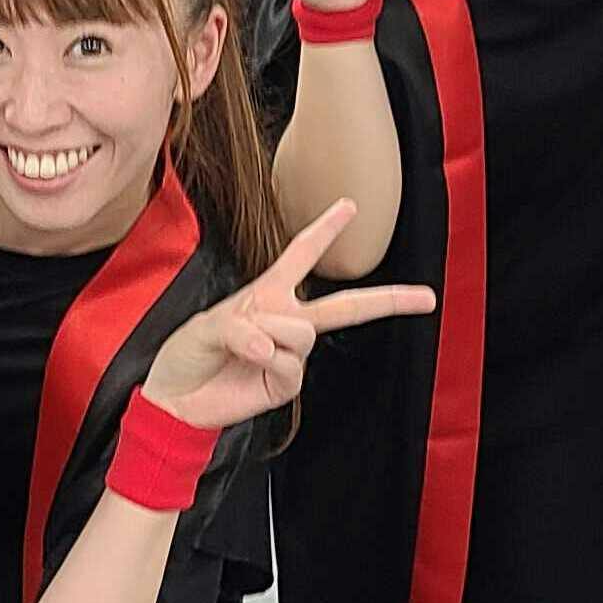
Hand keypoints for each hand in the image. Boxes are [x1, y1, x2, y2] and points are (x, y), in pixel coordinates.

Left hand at [139, 201, 436, 429]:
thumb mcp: (206, 325)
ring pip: (304, 331)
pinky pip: (292, 364)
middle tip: (428, 297)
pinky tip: (248, 363)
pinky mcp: (286, 383)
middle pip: (345, 306)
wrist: (175, 397)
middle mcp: (286, 319)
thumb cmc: (187, 353)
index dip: (326, 229)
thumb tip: (268, 340)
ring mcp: (290, 353)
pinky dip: (267, 359)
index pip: (301, 255)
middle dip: (388, 299)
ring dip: (268, 334)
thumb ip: (238, 327)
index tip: (351, 205)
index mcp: (267, 293)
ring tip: (240, 346)